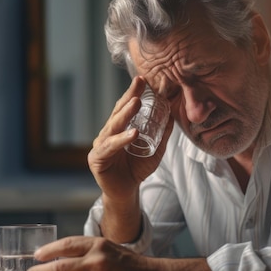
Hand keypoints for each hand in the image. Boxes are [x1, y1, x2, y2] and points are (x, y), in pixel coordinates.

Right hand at [87, 76, 173, 202]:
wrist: (126, 192)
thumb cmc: (137, 169)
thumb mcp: (155, 149)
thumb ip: (162, 134)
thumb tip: (173, 115)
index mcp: (119, 128)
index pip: (126, 106)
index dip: (134, 92)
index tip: (144, 78)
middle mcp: (108, 133)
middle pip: (118, 111)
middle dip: (129, 95)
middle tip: (139, 82)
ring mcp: (101, 145)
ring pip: (113, 126)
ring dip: (125, 113)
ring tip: (136, 102)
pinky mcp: (97, 158)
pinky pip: (111, 147)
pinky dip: (122, 139)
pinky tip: (133, 133)